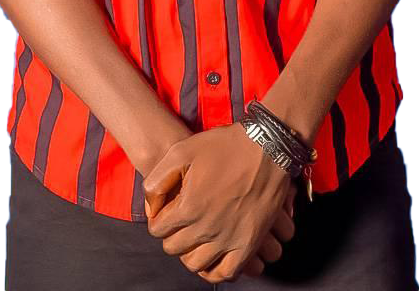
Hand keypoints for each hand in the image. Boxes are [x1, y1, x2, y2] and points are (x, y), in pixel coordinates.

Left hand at [143, 122, 296, 282]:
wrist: (266, 147)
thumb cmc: (223, 146)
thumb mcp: (181, 151)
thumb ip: (157, 180)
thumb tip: (152, 207)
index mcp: (188, 207)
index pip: (158, 230)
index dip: (158, 218)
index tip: (166, 210)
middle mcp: (207, 229)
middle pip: (174, 248)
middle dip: (172, 235)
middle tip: (180, 221)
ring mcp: (229, 239)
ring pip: (196, 265)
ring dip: (190, 253)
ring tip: (195, 237)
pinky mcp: (249, 244)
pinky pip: (227, 273)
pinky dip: (215, 270)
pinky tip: (213, 255)